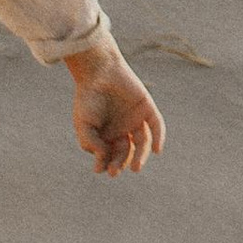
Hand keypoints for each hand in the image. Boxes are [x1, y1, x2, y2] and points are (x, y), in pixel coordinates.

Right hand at [67, 45, 164, 174]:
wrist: (99, 71)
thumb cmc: (88, 97)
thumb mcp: (84, 124)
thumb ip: (90, 143)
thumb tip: (103, 158)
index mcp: (106, 135)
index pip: (110, 157)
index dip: (107, 165)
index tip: (103, 169)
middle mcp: (122, 130)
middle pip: (125, 153)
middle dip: (120, 163)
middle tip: (114, 171)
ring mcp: (135, 120)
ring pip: (142, 143)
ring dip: (140, 157)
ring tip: (135, 168)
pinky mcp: (147, 109)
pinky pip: (156, 126)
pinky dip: (158, 138)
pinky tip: (157, 150)